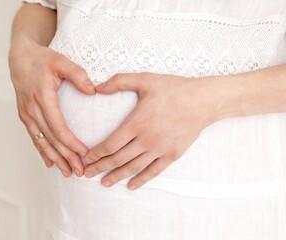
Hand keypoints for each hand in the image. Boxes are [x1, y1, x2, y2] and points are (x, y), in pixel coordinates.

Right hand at [8, 36, 95, 176]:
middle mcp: (32, 110)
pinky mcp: (25, 116)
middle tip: (80, 172)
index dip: (71, 143)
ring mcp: (27, 114)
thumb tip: (93, 90)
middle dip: (66, 157)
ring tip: (68, 173)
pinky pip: (34, 138)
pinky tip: (50, 163)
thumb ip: (77, 74)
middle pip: (51, 140)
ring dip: (55, 159)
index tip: (85, 154)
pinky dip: (42, 152)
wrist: (20, 58)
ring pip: (42, 142)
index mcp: (43, 98)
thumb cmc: (42, 59)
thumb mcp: (61, 61)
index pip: (59, 127)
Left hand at [83, 72, 222, 189]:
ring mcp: (160, 150)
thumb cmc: (174, 89)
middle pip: (118, 159)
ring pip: (133, 168)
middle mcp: (146, 140)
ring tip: (104, 183)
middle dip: (100, 168)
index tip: (86, 158)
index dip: (96, 154)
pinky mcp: (172, 155)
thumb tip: (96, 87)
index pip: (110, 144)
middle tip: (87, 174)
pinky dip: (141, 180)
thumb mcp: (145, 79)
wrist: (203, 101)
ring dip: (117, 176)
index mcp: (137, 123)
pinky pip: (154, 171)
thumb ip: (119, 81)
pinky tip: (131, 186)